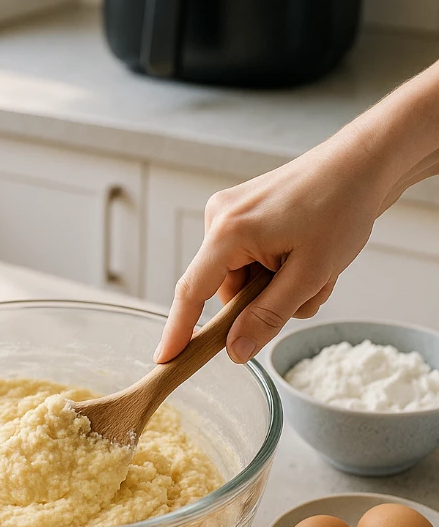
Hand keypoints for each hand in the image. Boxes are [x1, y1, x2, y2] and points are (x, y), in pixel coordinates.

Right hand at [153, 139, 382, 364]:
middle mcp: (220, 218)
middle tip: (311, 289)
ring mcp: (232, 213)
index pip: (191, 292)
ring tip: (319, 267)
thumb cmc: (340, 208)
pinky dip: (281, 268)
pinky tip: (310, 254)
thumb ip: (268, 317)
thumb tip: (234, 352)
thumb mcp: (309, 274)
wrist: (362, 164)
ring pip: (245, 278)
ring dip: (280, 286)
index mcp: (227, 231)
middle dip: (267, 302)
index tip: (165, 361)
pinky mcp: (246, 212)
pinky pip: (253, 259)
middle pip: (227, 289)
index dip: (179, 331)